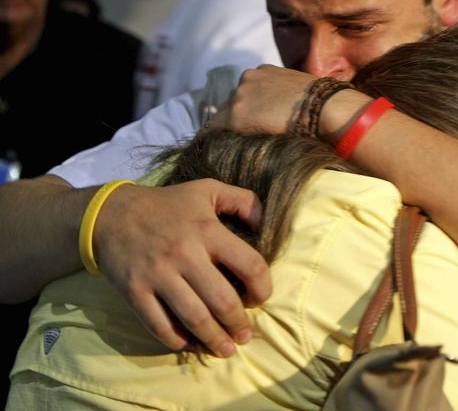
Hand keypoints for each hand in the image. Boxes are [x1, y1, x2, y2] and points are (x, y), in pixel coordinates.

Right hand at [93, 179, 271, 356]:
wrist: (112, 213)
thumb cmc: (168, 203)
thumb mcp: (209, 189)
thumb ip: (242, 201)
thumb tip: (264, 223)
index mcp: (208, 230)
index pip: (249, 265)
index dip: (262, 287)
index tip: (260, 297)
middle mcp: (185, 254)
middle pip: (223, 300)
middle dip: (239, 323)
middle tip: (245, 334)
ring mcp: (159, 275)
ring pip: (195, 318)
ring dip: (215, 339)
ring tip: (227, 349)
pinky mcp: (135, 292)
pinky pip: (160, 326)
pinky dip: (178, 340)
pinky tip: (191, 344)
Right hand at [212, 65, 315, 134]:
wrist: (323, 106)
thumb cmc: (297, 132)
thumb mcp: (265, 141)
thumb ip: (245, 135)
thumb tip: (237, 135)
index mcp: (234, 115)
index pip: (212, 127)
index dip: (216, 134)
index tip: (221, 139)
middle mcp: (237, 94)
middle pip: (226, 108)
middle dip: (232, 117)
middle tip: (248, 126)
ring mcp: (250, 78)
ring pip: (240, 92)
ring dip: (246, 100)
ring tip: (263, 108)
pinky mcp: (264, 68)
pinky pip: (254, 80)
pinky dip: (258, 87)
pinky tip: (272, 94)